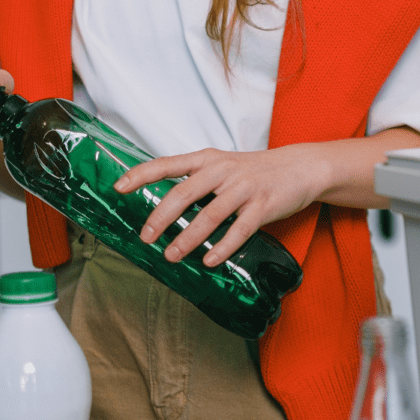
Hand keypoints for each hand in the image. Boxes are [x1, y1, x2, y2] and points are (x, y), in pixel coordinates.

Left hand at [114, 146, 331, 266]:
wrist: (300, 167)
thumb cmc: (256, 170)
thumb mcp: (224, 165)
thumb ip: (197, 180)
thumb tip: (164, 207)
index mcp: (208, 160)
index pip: (168, 164)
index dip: (142, 174)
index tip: (118, 187)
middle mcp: (223, 171)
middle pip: (184, 193)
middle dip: (161, 217)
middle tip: (146, 237)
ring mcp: (244, 188)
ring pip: (210, 215)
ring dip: (189, 238)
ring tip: (172, 255)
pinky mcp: (263, 206)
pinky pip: (240, 230)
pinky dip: (223, 247)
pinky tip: (210, 260)